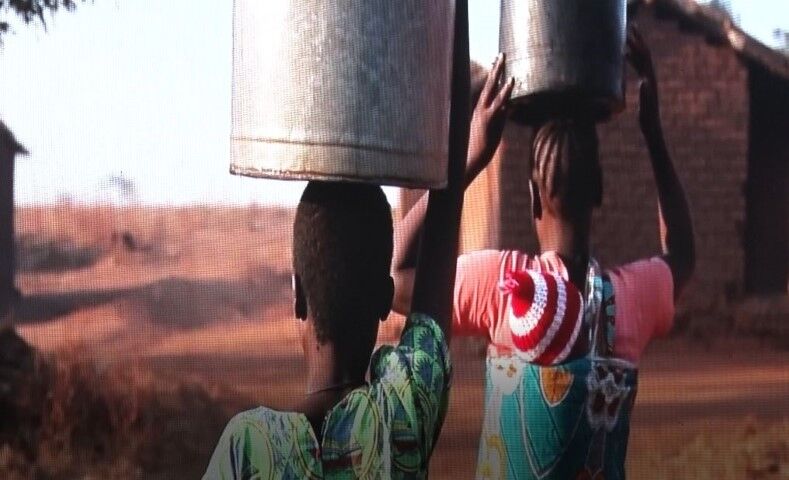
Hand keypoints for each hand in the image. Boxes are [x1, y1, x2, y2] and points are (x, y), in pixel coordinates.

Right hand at [466, 53, 514, 180]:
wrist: (469, 161)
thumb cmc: (479, 150)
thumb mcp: (492, 132)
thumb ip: (500, 119)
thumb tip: (509, 110)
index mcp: (478, 112)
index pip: (487, 90)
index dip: (493, 76)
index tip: (496, 62)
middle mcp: (480, 110)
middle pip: (489, 85)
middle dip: (495, 69)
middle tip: (500, 54)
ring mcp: (484, 114)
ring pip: (492, 90)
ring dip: (498, 74)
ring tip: (503, 60)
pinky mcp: (489, 120)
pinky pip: (499, 103)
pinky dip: (505, 91)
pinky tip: (511, 82)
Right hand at [626, 26, 659, 132]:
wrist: (653, 128)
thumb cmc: (648, 119)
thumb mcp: (646, 107)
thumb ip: (646, 94)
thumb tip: (643, 81)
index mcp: (650, 80)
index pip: (644, 58)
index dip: (637, 45)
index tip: (629, 33)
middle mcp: (650, 78)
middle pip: (644, 54)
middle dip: (638, 40)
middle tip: (631, 27)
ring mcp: (648, 81)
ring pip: (641, 60)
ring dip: (634, 48)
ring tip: (626, 38)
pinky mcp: (644, 85)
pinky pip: (638, 67)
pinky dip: (632, 59)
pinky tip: (625, 57)